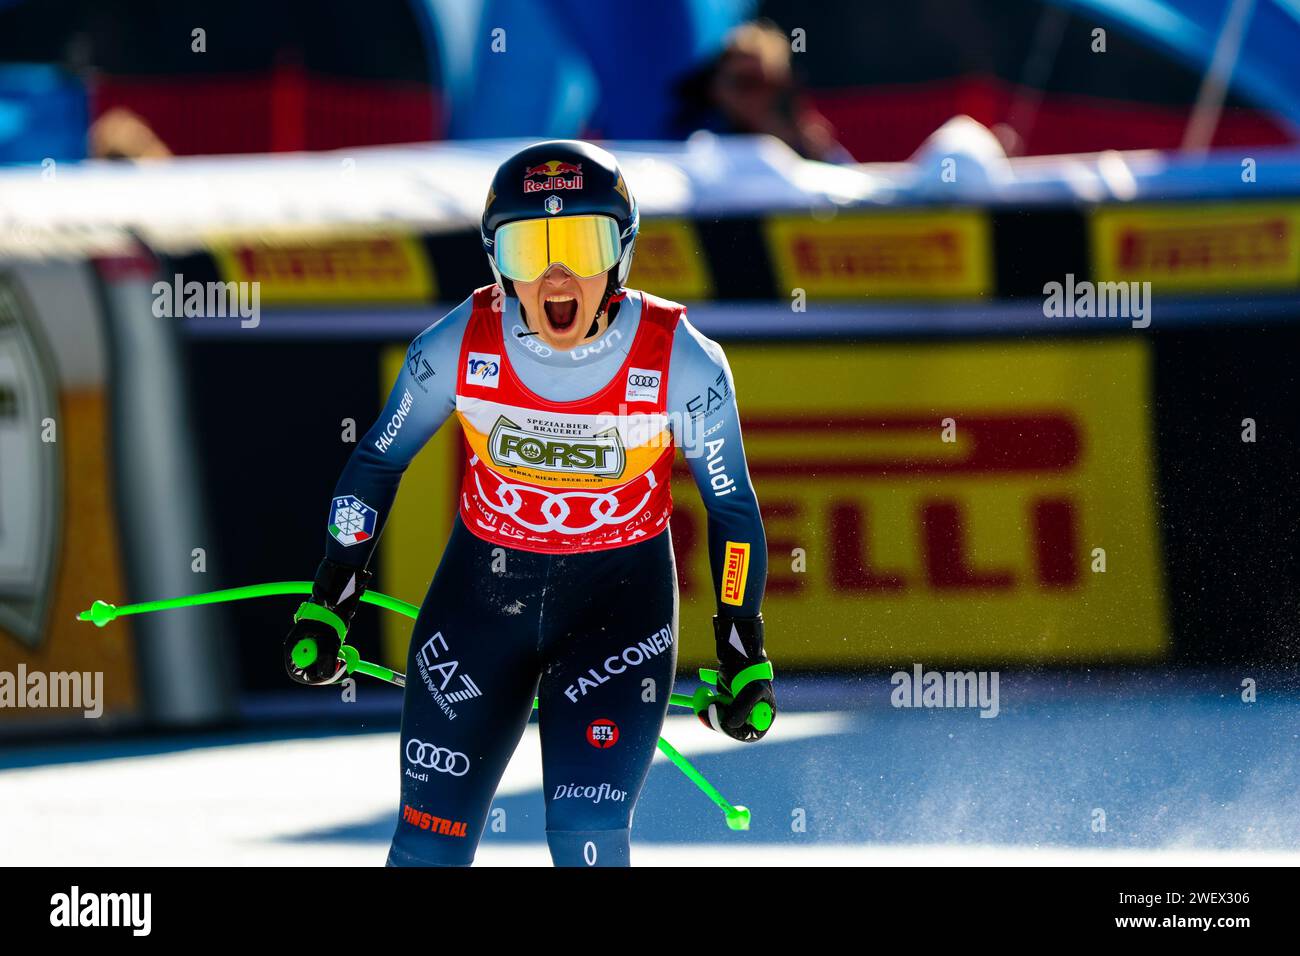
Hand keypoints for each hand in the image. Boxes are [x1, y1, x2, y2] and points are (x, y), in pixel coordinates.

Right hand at [283, 558, 371, 686]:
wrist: (335, 604)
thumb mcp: (327, 639)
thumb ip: (326, 658)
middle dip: (326, 674)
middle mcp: (301, 651)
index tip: (327, 678)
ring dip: (333, 666)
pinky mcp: (321, 649)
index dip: (313, 679)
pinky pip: (328, 661)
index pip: (298, 673)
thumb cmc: (327, 618)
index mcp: (295, 648)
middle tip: (342, 670)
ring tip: (342, 654)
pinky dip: (336, 660)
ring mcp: (311, 651)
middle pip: (310, 673)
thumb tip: (325, 676)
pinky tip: (342, 651)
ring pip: (321, 668)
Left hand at [699, 615, 775, 741]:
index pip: (749, 734)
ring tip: (710, 698)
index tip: (722, 724)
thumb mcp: (750, 691)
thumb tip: (729, 725)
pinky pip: (715, 713)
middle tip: (705, 712)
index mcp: (764, 716)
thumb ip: (741, 710)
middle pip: (732, 730)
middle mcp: (751, 716)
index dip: (734, 732)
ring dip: (711, 713)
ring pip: (721, 722)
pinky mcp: (726, 705)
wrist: (739, 656)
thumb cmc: (751, 672)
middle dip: (717, 721)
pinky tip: (709, 696)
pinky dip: (708, 707)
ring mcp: (738, 711)